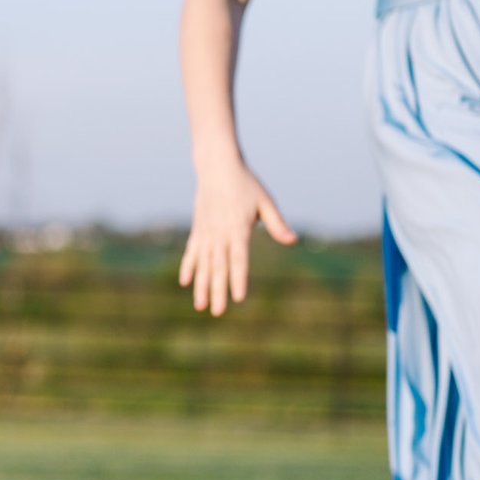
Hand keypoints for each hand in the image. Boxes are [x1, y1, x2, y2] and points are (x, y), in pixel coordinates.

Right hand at [179, 159, 296, 315]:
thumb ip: (277, 224)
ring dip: (201, 286)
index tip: (239, 298)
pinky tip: (185, 282)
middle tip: (217, 312)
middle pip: (218, 267)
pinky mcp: (198, 229)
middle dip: (217, 291)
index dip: (238, 279)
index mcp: (238, 228)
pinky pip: (192, 252)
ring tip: (200, 306)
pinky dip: (189, 267)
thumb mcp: (265, 201)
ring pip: (203, 264)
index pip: (239, 260)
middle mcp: (219, 233)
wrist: (217, 166)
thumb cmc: (246, 184)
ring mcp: (206, 232)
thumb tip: (293, 241)